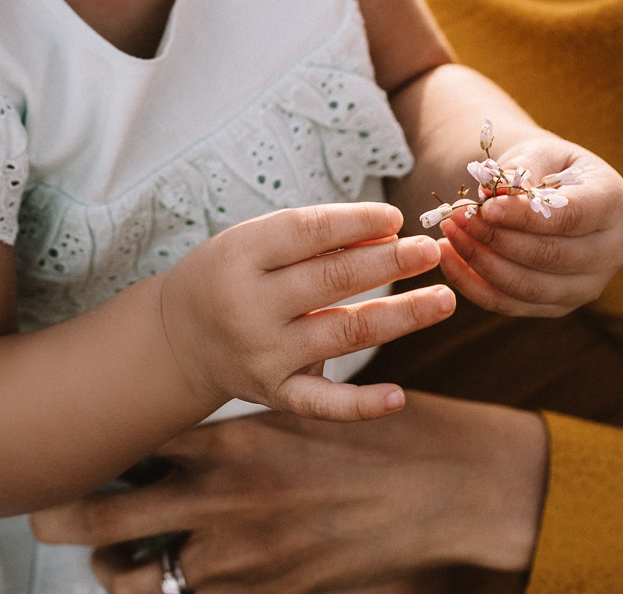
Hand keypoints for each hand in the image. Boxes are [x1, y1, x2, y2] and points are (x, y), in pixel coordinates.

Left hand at [31, 393, 548, 589]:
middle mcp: (216, 503)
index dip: (85, 456)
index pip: (121, 450)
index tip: (65, 455)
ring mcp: (237, 561)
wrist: (451, 496)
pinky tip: (190, 576)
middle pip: (95, 517)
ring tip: (121, 558)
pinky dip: (181, 589)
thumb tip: (186, 445)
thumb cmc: (378, 443)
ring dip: (122, 568)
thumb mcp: (298, 418)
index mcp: (223, 444)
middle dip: (62, 520)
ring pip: (135, 575)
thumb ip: (236, 436)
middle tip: (47, 517)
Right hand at [158, 204, 455, 422]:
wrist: (178, 339)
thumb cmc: (230, 275)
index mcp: (241, 256)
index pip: (307, 232)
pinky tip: (397, 396)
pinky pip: (322, 403)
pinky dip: (361, 404)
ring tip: (443, 299)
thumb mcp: (255, 242)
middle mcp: (249, 306)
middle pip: (332, 281)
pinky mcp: (274, 393)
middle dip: (388, 263)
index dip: (355, 222)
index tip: (397, 217)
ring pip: (344, 333)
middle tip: (431, 252)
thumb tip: (387, 232)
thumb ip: (314, 239)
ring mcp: (263, 354)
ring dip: (401, 316)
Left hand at [433, 134, 622, 317]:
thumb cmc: (547, 166)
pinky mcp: (557, 305)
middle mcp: (611, 252)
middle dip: (496, 239)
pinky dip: (473, 285)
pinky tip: (448, 258)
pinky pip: (510, 305)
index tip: (486, 207)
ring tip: (450, 234)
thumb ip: (520, 171)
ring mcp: (587, 286)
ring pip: (528, 287)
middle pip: (550, 257)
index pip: (570, 218)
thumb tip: (493, 194)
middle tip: (458, 218)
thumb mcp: (538, 154)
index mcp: (614, 205)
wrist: (553, 191)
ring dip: (481, 262)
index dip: (524, 216)